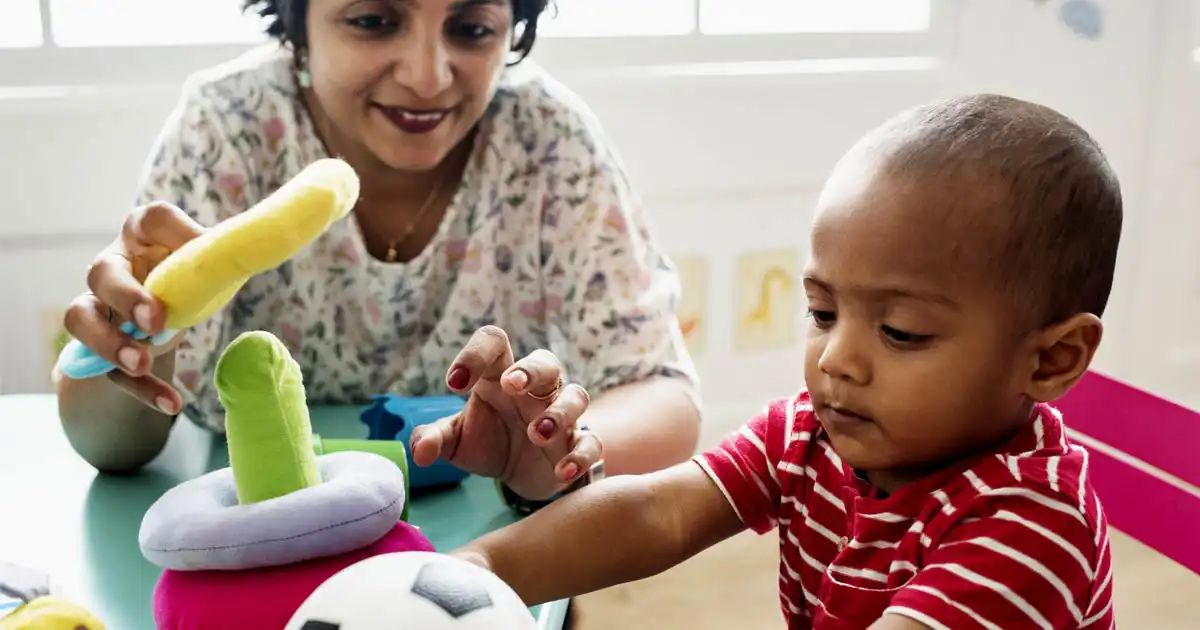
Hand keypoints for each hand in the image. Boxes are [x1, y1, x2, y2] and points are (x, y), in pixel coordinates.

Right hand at [61, 202, 205, 413]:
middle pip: (101, 272)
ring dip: (109, 343)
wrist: (161, 317)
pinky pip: (111, 370)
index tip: (198, 251)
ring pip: (80, 319)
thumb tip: (253, 248)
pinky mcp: (101, 349)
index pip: (149, 220)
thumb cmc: (188, 279)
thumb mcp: (208, 267)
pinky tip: (172, 404)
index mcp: (145, 236)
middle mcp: (113, 266)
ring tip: (140, 362)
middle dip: (126, 297)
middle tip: (155, 321)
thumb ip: (223, 258)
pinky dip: (142, 390)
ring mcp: (99, 306)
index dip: (172, 232)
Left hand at [409, 326, 602, 500]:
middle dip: (530, 370)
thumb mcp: (455, 441)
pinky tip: (562, 472)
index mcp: (500, 377)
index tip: (453, 383)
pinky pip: (591, 443)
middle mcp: (534, 390)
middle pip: (545, 361)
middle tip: (510, 386)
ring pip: (576, 396)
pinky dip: (580, 455)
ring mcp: (560, 416)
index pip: (494, 344)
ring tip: (536, 434)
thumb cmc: (487, 442)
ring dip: (558, 413)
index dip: (475, 354)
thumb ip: (434, 439)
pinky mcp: (576, 445)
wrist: (519, 475)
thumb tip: (419, 452)